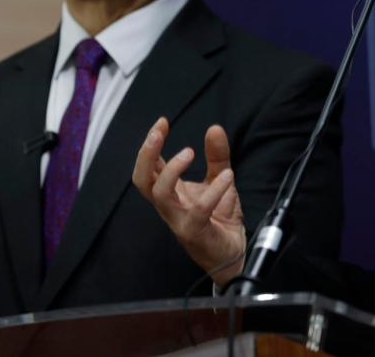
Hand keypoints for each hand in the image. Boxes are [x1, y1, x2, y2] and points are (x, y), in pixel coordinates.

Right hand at [132, 117, 246, 285]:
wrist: (232, 252)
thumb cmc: (219, 217)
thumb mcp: (219, 179)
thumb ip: (216, 156)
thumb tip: (214, 128)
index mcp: (170, 192)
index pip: (149, 167)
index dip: (150, 145)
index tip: (161, 122)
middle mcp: (169, 206)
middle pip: (142, 180)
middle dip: (146, 155)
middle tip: (158, 132)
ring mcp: (179, 220)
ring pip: (160, 195)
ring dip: (172, 170)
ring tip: (189, 151)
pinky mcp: (195, 232)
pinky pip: (199, 210)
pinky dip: (213, 190)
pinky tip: (228, 176)